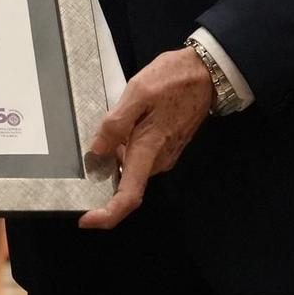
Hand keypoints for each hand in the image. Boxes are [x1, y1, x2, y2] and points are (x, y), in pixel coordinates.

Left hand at [79, 47, 212, 229]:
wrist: (207, 73)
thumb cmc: (174, 79)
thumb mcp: (139, 91)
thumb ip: (117, 122)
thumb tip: (97, 150)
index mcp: (149, 149)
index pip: (129, 195)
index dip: (107, 214)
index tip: (86, 221)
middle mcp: (159, 160)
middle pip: (126, 181)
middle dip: (106, 168)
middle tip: (98, 136)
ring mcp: (165, 155)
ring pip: (132, 165)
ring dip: (116, 153)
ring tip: (116, 120)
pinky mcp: (167, 147)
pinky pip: (140, 155)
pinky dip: (127, 146)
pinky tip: (126, 121)